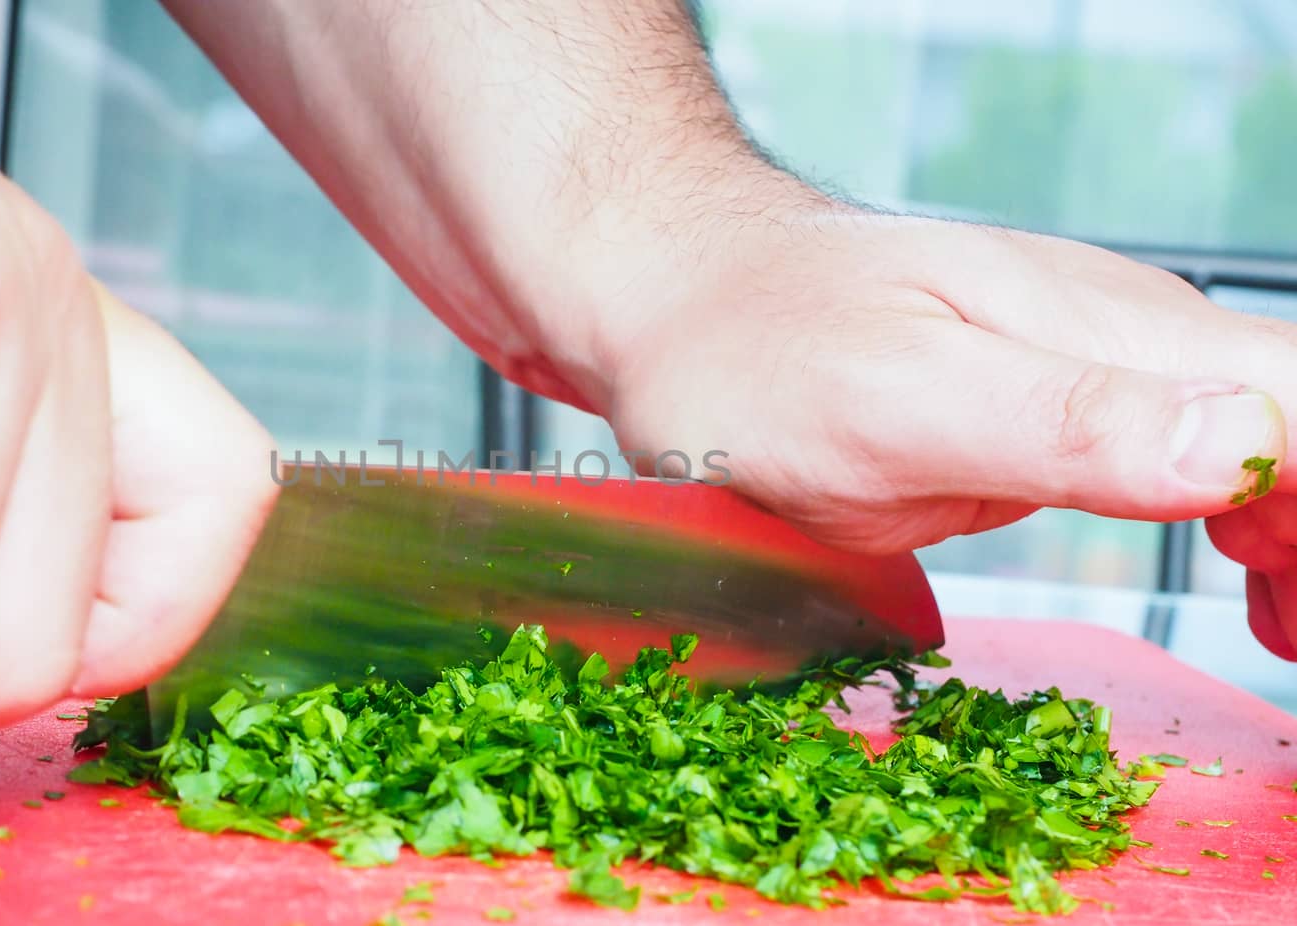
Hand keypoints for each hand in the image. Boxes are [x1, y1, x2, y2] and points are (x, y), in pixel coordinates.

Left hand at [591, 205, 1296, 657]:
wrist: (677, 303)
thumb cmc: (757, 351)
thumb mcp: (900, 401)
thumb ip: (1069, 424)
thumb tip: (1249, 444)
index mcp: (1115, 337)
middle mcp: (1126, 342)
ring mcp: (1089, 372)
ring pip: (1266, 445)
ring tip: (1292, 633)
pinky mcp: (1046, 408)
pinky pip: (1193, 459)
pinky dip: (1251, 527)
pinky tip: (1256, 580)